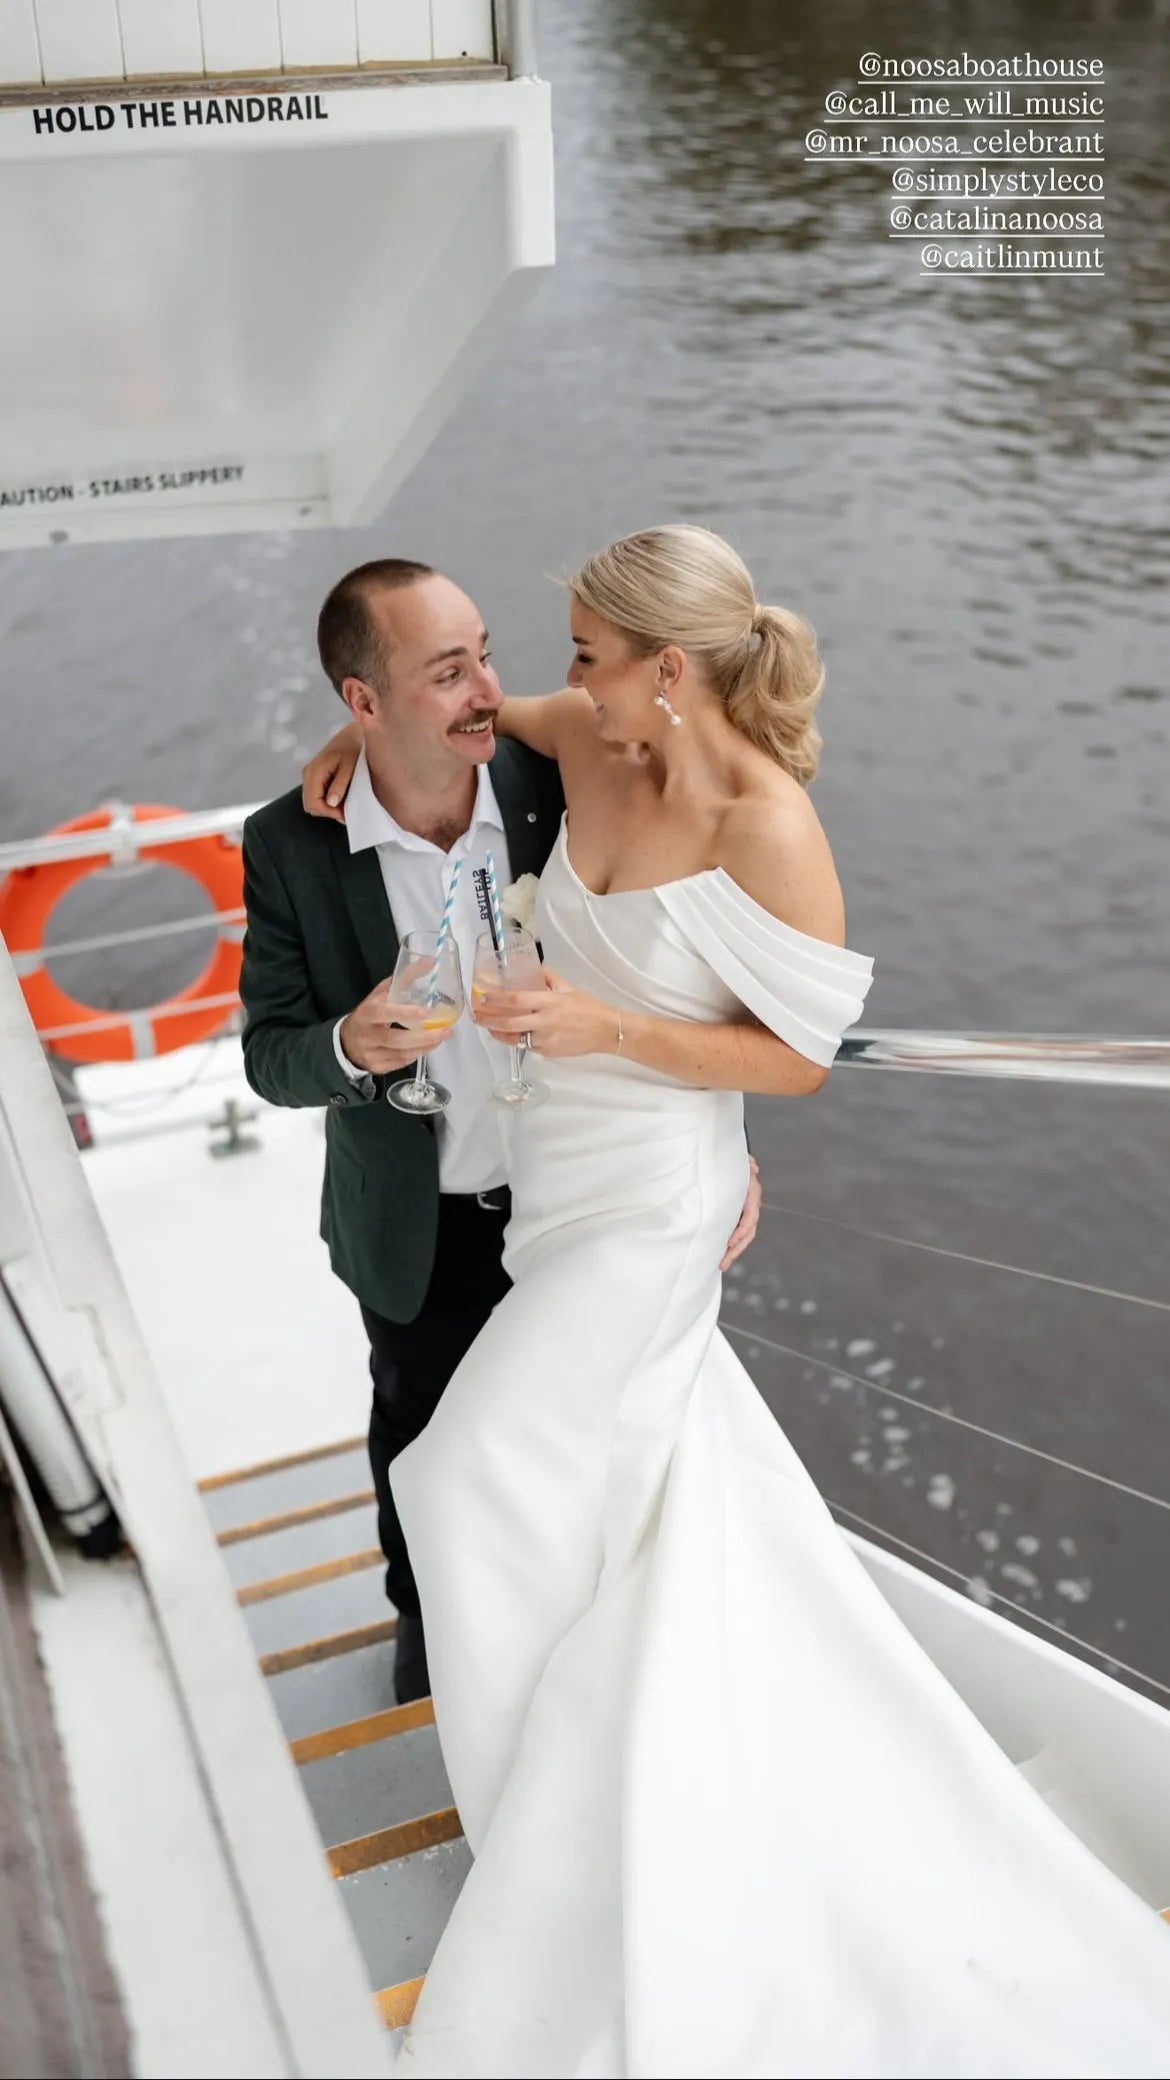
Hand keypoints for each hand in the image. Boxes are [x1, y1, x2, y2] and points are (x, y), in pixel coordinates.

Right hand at [302, 723, 361, 821]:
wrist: (354, 734)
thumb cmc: (354, 748)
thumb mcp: (350, 766)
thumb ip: (340, 784)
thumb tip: (331, 803)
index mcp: (314, 772)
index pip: (312, 803)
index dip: (328, 812)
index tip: (345, 813)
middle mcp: (307, 774)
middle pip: (310, 805)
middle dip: (328, 811)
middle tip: (346, 810)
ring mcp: (309, 775)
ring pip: (312, 801)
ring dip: (328, 807)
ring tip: (346, 802)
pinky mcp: (314, 776)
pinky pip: (316, 795)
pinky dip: (327, 800)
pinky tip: (341, 796)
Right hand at [339, 983, 448, 1074]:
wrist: (346, 1042)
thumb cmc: (369, 1014)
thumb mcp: (381, 994)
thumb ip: (404, 978)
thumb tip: (429, 961)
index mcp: (366, 1013)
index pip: (384, 1013)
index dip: (404, 1013)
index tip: (425, 1011)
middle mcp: (368, 1035)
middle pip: (397, 1039)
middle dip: (424, 1037)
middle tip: (445, 1030)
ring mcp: (372, 1054)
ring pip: (403, 1054)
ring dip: (426, 1046)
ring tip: (442, 1036)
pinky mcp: (378, 1067)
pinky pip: (402, 1062)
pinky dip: (417, 1054)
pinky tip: (427, 1046)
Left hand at [472, 968, 617, 1058]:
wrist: (605, 1031)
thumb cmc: (588, 1007)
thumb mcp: (568, 987)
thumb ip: (548, 977)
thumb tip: (534, 967)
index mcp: (549, 1002)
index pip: (517, 1000)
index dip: (496, 999)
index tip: (482, 996)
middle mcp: (545, 1021)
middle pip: (509, 1023)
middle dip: (489, 1019)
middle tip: (476, 1015)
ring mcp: (545, 1039)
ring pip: (514, 1038)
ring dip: (497, 1033)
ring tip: (486, 1026)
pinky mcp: (547, 1052)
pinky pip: (526, 1046)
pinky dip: (515, 1040)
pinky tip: (507, 1035)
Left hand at [720, 1156, 760, 1271]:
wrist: (724, 1162)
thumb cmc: (729, 1160)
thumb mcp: (736, 1160)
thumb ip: (744, 1163)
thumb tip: (753, 1167)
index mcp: (752, 1194)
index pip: (751, 1216)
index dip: (741, 1230)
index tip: (730, 1242)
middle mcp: (750, 1205)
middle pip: (748, 1232)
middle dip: (737, 1249)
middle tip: (724, 1261)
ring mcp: (743, 1212)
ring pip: (743, 1237)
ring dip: (733, 1251)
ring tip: (722, 1264)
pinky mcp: (734, 1217)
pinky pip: (734, 1233)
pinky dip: (729, 1245)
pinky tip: (719, 1255)